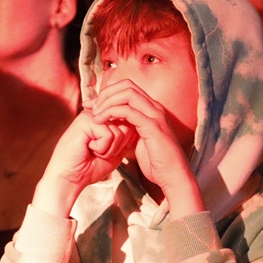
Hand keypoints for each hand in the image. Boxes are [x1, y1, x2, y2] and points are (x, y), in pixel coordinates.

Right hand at [32, 111, 135, 217]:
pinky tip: (88, 148)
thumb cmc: (90, 167)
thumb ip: (126, 137)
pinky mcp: (85, 120)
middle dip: (117, 146)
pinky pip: (109, 134)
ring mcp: (91, 115)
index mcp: (104, 119)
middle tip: (98, 152)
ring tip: (92, 150)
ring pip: (119, 131)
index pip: (129, 125)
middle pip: (126, 126)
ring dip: (109, 149)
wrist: (70, 178)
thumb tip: (136, 124)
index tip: (103, 152)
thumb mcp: (116, 151)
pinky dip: (102, 148)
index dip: (122, 144)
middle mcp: (97, 113)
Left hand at [89, 80, 203, 216]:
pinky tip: (100, 122)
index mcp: (151, 109)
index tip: (92, 105)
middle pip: (126, 85)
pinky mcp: (152, 126)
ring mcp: (155, 115)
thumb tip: (113, 124)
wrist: (173, 176)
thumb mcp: (138, 141)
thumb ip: (128, 129)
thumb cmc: (156, 162)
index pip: (127, 88)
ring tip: (94, 114)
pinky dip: (111, 112)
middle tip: (90, 107)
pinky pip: (128, 111)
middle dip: (105, 93)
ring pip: (127, 94)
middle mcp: (154, 107)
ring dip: (107, 101)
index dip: (108, 93)